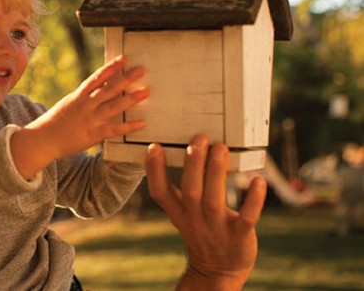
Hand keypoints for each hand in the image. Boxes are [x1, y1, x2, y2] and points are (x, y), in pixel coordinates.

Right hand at [11, 55, 148, 178]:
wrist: (41, 140)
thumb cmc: (53, 123)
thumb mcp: (67, 105)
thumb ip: (82, 98)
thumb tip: (96, 90)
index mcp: (78, 96)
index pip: (97, 77)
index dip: (111, 67)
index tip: (124, 58)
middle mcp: (85, 105)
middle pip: (109, 89)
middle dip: (126, 79)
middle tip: (142, 70)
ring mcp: (89, 120)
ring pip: (113, 106)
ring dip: (131, 99)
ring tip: (146, 92)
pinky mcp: (93, 135)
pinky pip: (114, 129)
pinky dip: (128, 126)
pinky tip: (142, 123)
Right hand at [145, 135, 266, 290]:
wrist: (219, 271)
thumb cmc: (202, 232)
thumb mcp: (183, 214)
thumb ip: (182, 188)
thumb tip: (185, 151)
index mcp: (179, 213)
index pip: (160, 192)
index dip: (154, 170)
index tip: (154, 146)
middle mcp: (195, 220)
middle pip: (190, 191)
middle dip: (193, 164)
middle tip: (198, 139)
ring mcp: (217, 229)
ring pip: (214, 200)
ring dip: (216, 173)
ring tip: (220, 148)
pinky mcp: (240, 237)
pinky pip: (247, 218)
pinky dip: (253, 200)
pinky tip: (258, 180)